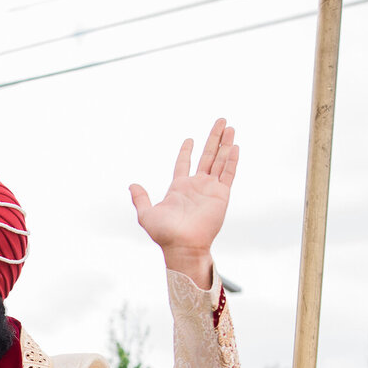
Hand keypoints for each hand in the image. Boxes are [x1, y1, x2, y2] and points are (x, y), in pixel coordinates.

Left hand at [129, 119, 237, 284]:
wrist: (183, 246)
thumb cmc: (164, 234)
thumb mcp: (146, 215)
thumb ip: (141, 199)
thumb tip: (132, 185)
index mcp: (179, 188)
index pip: (184, 164)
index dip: (186, 151)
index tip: (189, 139)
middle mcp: (196, 186)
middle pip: (207, 156)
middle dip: (213, 138)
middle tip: (221, 121)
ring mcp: (210, 189)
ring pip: (219, 160)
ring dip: (225, 143)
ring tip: (230, 126)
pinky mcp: (221, 195)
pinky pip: (228, 174)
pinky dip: (231, 160)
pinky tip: (234, 146)